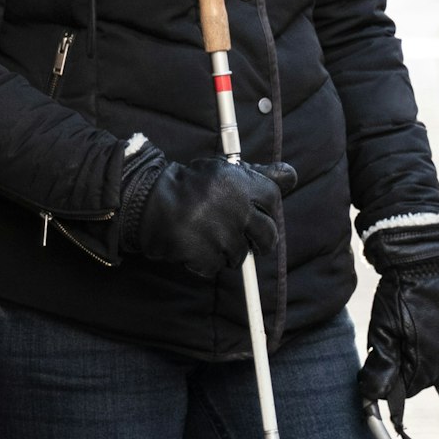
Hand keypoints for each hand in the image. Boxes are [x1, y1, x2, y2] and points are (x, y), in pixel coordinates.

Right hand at [113, 150, 294, 279]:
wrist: (148, 201)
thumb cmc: (189, 186)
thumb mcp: (224, 171)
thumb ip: (259, 175)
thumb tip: (291, 177)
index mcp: (241, 183)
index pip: (274, 199)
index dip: (267, 210)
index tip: (257, 216)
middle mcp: (236, 208)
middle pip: (268, 236)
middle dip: (259, 241)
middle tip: (246, 240)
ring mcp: (220, 233)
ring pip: (240, 255)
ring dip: (227, 252)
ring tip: (208, 237)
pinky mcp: (203, 253)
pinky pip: (214, 267)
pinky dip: (204, 262)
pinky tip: (193, 247)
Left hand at [361, 267, 438, 405]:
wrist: (423, 261)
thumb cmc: (399, 296)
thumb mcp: (383, 331)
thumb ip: (381, 366)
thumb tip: (374, 394)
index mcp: (428, 362)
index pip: (407, 390)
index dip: (391, 383)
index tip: (379, 367)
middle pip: (423, 378)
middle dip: (405, 369)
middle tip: (389, 344)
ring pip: (435, 362)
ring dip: (418, 356)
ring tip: (404, 331)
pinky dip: (431, 342)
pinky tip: (418, 324)